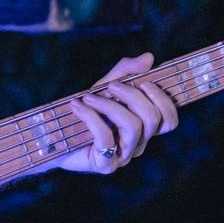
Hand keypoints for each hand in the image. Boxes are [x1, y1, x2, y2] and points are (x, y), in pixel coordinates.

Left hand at [58, 53, 177, 174]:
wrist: (54, 137)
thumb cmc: (86, 111)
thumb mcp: (105, 86)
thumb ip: (126, 72)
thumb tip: (149, 57)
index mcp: (144, 128)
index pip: (169, 120)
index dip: (163, 100)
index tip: (144, 82)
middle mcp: (138, 143)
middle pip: (153, 119)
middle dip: (133, 96)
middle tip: (111, 86)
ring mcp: (123, 156)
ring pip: (133, 127)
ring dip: (110, 106)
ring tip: (89, 97)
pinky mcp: (106, 165)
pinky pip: (106, 137)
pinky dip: (91, 117)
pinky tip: (77, 106)